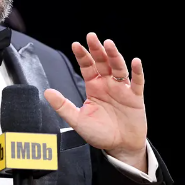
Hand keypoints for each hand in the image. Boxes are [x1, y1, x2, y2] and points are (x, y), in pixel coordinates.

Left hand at [44, 33, 147, 171]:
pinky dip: (137, 72)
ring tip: (109, 44)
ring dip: (114, 55)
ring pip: (118, 68)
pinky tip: (135, 62)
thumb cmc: (99, 133)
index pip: (87, 66)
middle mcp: (108, 84)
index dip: (82, 55)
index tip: (76, 44)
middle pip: (102, 62)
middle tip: (91, 36)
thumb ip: (63, 106)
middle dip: (97, 49)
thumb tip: (46, 92)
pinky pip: (137, 82)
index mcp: (94, 87)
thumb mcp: (77, 120)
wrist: (119, 147)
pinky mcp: (136, 97)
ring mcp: (122, 89)